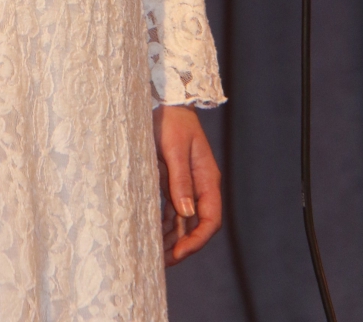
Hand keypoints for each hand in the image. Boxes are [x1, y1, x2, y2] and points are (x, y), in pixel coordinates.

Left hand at [153, 104, 221, 265]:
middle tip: (162, 262)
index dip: (197, 240)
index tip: (178, 253)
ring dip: (171, 237)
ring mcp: (186, 185)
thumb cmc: (172, 121)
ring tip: (154, 254)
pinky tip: (152, 235)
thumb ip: (181, 180)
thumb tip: (187, 212)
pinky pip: (171, 210)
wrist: (165, 100)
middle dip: (182, 245)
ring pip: (183, 220)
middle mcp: (199, 186)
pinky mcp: (172, 181)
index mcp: (207, 179)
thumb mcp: (175, 149)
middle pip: (197, 225)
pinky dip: (163, 224)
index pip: (210, 220)